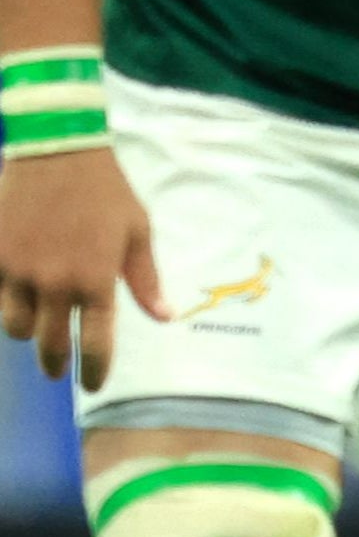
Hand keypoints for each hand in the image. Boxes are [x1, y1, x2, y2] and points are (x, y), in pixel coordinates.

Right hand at [0, 148, 167, 389]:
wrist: (56, 150)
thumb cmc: (106, 193)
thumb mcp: (138, 234)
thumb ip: (145, 280)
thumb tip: (164, 318)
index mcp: (96, 283)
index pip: (95, 345)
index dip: (93, 372)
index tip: (92, 386)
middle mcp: (55, 284)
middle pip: (49, 345)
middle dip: (55, 364)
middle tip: (58, 370)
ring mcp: (18, 270)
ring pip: (14, 326)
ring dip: (25, 332)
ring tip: (34, 329)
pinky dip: (4, 301)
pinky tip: (13, 298)